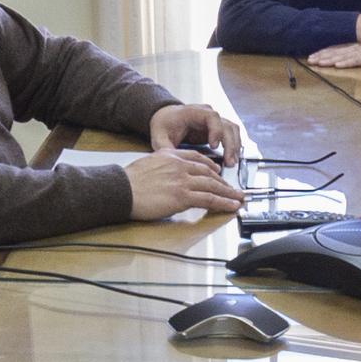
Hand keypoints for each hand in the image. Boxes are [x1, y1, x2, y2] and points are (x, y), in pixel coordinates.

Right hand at [125, 150, 245, 221]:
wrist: (121, 189)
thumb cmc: (128, 181)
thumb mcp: (147, 164)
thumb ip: (161, 167)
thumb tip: (166, 177)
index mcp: (170, 155)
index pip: (197, 158)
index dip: (211, 166)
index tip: (218, 171)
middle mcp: (179, 165)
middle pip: (209, 172)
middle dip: (224, 182)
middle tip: (234, 189)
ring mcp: (182, 180)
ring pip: (213, 185)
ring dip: (228, 193)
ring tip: (238, 198)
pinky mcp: (183, 196)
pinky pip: (209, 199)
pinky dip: (223, 203)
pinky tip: (231, 206)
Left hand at [149, 102, 247, 160]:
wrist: (166, 118)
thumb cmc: (165, 124)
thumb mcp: (159, 136)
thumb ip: (164, 147)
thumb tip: (171, 162)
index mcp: (194, 112)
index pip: (212, 117)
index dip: (216, 131)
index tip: (214, 146)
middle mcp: (208, 114)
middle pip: (226, 125)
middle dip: (230, 144)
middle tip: (229, 161)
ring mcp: (214, 121)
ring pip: (232, 130)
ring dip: (235, 146)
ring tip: (232, 162)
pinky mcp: (217, 128)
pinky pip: (231, 135)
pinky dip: (234, 146)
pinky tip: (232, 158)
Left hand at [306, 42, 360, 68]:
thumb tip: (355, 54)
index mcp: (356, 44)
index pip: (337, 48)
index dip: (324, 51)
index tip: (313, 55)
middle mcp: (357, 46)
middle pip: (336, 51)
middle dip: (322, 56)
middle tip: (310, 60)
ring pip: (343, 56)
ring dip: (330, 60)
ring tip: (318, 63)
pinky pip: (356, 60)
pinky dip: (346, 63)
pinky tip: (337, 65)